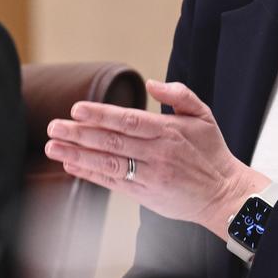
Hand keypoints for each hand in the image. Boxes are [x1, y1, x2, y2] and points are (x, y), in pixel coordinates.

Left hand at [44, 80, 268, 240]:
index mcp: (168, 132)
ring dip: (78, 154)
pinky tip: (71, 165)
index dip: (101, 115)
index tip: (77, 109)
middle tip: (54, 126)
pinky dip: (90, 174)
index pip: (129, 120)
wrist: (224, 194)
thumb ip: (180, 95)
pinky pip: (112, 183)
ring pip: (108, 163)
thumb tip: (153, 83)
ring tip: (53, 146)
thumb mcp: (203, 116)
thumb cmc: (211, 152)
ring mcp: (149, 176)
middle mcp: (157, 154)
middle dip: (80, 133)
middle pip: (112, 142)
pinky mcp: (144, 194)